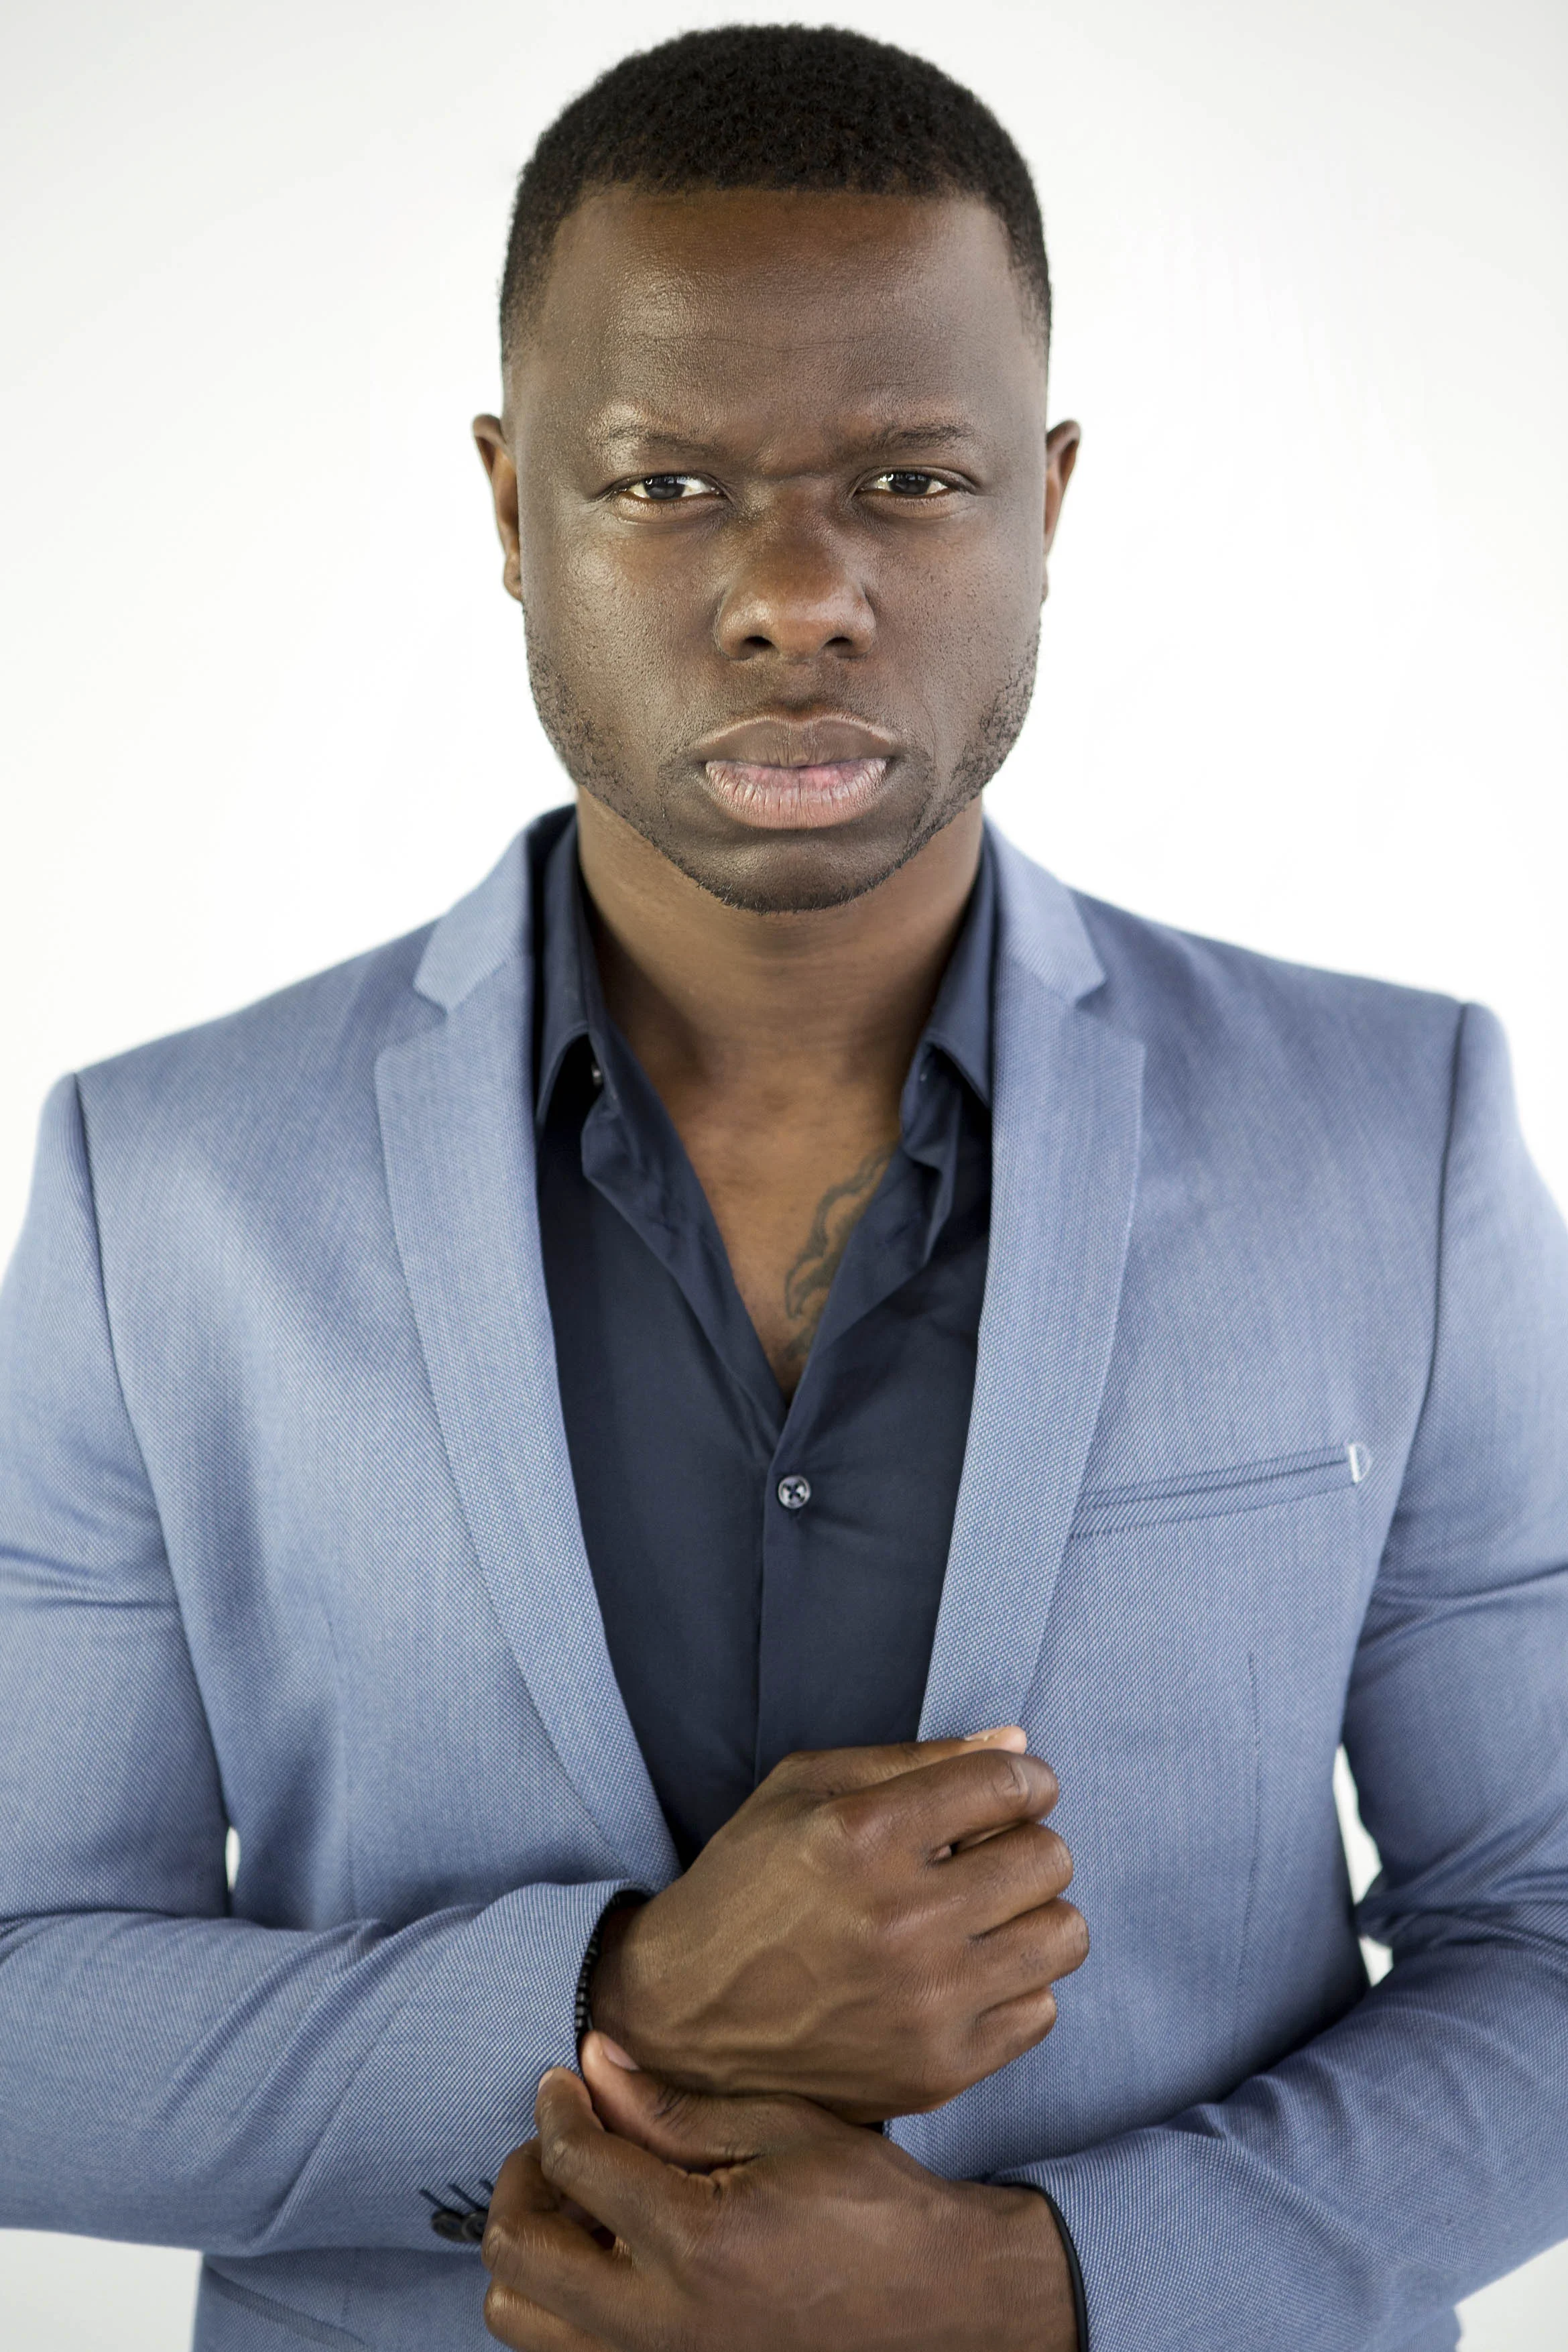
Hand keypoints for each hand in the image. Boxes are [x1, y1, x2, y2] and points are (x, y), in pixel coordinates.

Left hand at [481, 2035, 1079, 2351]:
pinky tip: (611, 2257)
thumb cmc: (871, 2207)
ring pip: (519, 2321)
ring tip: (582, 2205)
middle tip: (561, 2140)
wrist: (937, 2305)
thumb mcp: (784, 2130)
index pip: (572, 2164)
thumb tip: (593, 2061)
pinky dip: (560, 2301)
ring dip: (531, 2251)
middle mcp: (661, 2324)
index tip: (565, 2081)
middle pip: (516, 2254)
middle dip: (522, 2179)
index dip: (556, 2106)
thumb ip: (675, 2106)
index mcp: (696, 2242)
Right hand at [590, 1730, 1085, 2120]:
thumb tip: (1017, 1742)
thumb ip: (914, 1758)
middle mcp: (902, 1920)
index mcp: (865, 1834)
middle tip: (986, 1854)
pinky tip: (962, 1972)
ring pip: (1063, 1935)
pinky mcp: (937, 2070)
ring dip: (1031, 1915)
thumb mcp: (803, 1788)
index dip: (1024, 1779)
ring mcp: (924, 2003)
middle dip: (1025, 1843)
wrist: (683, 2014)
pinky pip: (1041, 2010)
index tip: (1011, 1791)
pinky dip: (1013, 1985)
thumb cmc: (746, 1884)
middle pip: (1050, 1858)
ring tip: (983, 1915)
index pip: (1010, 1784)